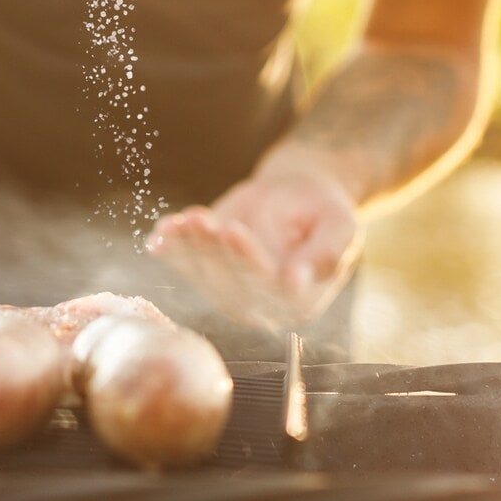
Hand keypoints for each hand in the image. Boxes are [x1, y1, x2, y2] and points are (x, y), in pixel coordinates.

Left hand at [146, 161, 361, 329]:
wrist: (296, 196)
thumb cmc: (323, 210)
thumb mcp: (340, 226)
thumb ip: (326, 253)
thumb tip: (297, 280)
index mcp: (297, 300)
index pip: (267, 283)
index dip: (246, 257)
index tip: (232, 229)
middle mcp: (260, 304)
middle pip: (230, 279)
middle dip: (212, 248)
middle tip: (201, 220)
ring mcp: (230, 290)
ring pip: (204, 272)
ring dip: (189, 246)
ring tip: (186, 218)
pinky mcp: (207, 272)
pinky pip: (184, 264)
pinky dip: (170, 249)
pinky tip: (160, 233)